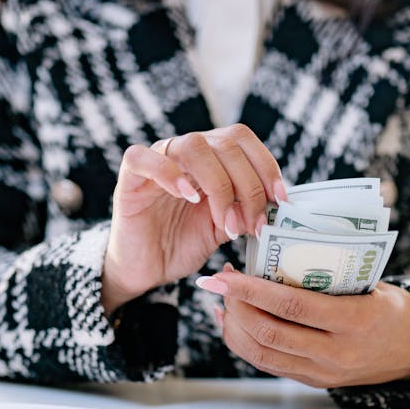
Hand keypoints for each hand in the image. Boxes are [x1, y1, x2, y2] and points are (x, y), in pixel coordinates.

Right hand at [102, 125, 287, 313]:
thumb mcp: (223, 229)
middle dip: (248, 185)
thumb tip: (275, 206)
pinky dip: (167, 172)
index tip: (280, 199)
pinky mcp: (129, 179)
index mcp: (210, 158)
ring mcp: (157, 161)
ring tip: (224, 222)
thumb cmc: (182, 245)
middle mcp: (185, 153)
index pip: (242, 140)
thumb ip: (244, 212)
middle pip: (225, 143)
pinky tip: (188, 197)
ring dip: (218, 184)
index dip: (265, 164)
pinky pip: (141, 157)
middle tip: (253, 223)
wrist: (145, 268)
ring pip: (192, 146)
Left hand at [197, 267, 409, 388]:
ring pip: (261, 354)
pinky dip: (242, 342)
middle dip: (235, 306)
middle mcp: (336, 353)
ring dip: (234, 326)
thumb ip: (328, 274)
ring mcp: (322, 372)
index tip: (225, 274)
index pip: (292, 306)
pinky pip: (267, 364)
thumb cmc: (388, 306)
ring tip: (224, 299)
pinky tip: (231, 321)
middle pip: (269, 334)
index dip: (252, 291)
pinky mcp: (311, 380)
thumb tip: (275, 248)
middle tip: (220, 281)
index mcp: (354, 321)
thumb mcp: (369, 283)